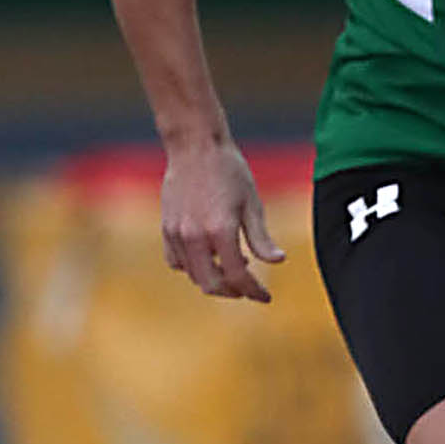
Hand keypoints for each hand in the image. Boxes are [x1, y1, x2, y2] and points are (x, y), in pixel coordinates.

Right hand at [160, 139, 284, 301]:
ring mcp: (177, 234)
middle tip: (249, 289)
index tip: (266, 297)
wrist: (195, 146)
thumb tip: (278, 262)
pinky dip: (194, 268)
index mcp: (220, 231)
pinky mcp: (166, 228)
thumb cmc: (229, 170)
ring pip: (194, 275)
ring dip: (214, 280)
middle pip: (212, 284)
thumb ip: (261, 237)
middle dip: (233, 292)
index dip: (254, 291)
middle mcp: (195, 237)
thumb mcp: (252, 203)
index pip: (238, 276)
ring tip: (234, 267)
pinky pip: (177, 262)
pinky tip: (210, 258)